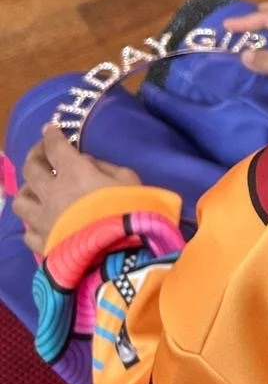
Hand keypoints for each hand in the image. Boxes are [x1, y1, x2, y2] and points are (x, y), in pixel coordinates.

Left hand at [12, 125, 138, 255]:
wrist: (120, 255)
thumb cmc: (131, 211)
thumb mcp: (129, 179)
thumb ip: (105, 167)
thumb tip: (86, 162)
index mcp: (74, 173)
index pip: (55, 147)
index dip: (51, 135)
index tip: (49, 129)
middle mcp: (52, 193)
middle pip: (31, 168)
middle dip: (35, 154)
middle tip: (41, 151)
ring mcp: (43, 220)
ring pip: (20, 200)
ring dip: (27, 189)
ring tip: (36, 189)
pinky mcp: (42, 244)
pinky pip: (27, 231)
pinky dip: (32, 223)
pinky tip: (40, 221)